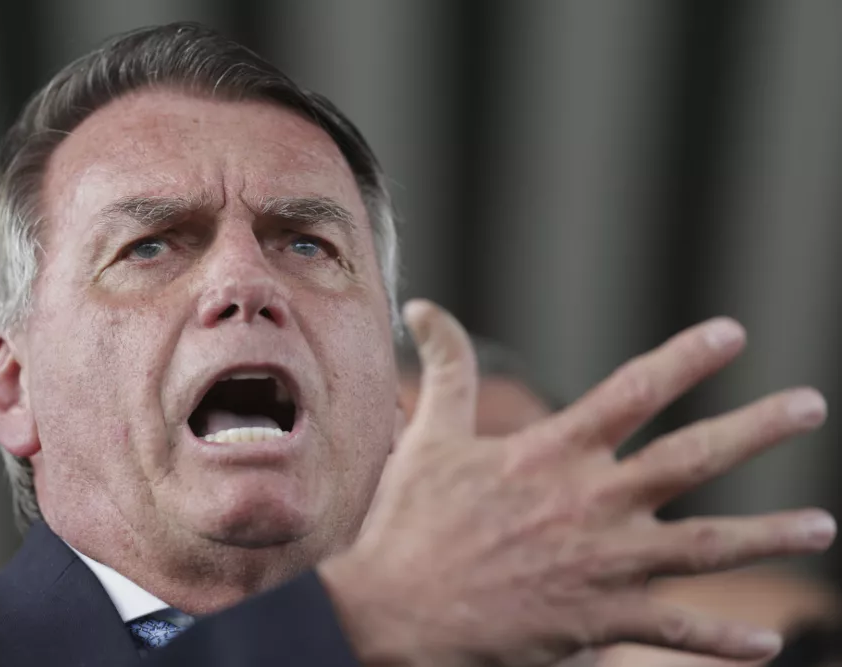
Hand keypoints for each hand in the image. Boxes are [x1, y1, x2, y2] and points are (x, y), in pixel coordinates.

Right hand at [319, 300, 834, 666]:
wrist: (394, 610)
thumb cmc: (410, 521)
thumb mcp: (430, 435)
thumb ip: (445, 368)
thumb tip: (425, 308)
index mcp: (552, 453)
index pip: (633, 391)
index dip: (686, 358)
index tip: (733, 333)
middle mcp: (590, 502)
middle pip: (691, 460)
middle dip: (756, 429)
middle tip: (810, 405)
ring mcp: (601, 565)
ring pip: (706, 547)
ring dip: (768, 535)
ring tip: (822, 525)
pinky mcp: (597, 621)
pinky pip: (674, 631)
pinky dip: (722, 640)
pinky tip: (765, 644)